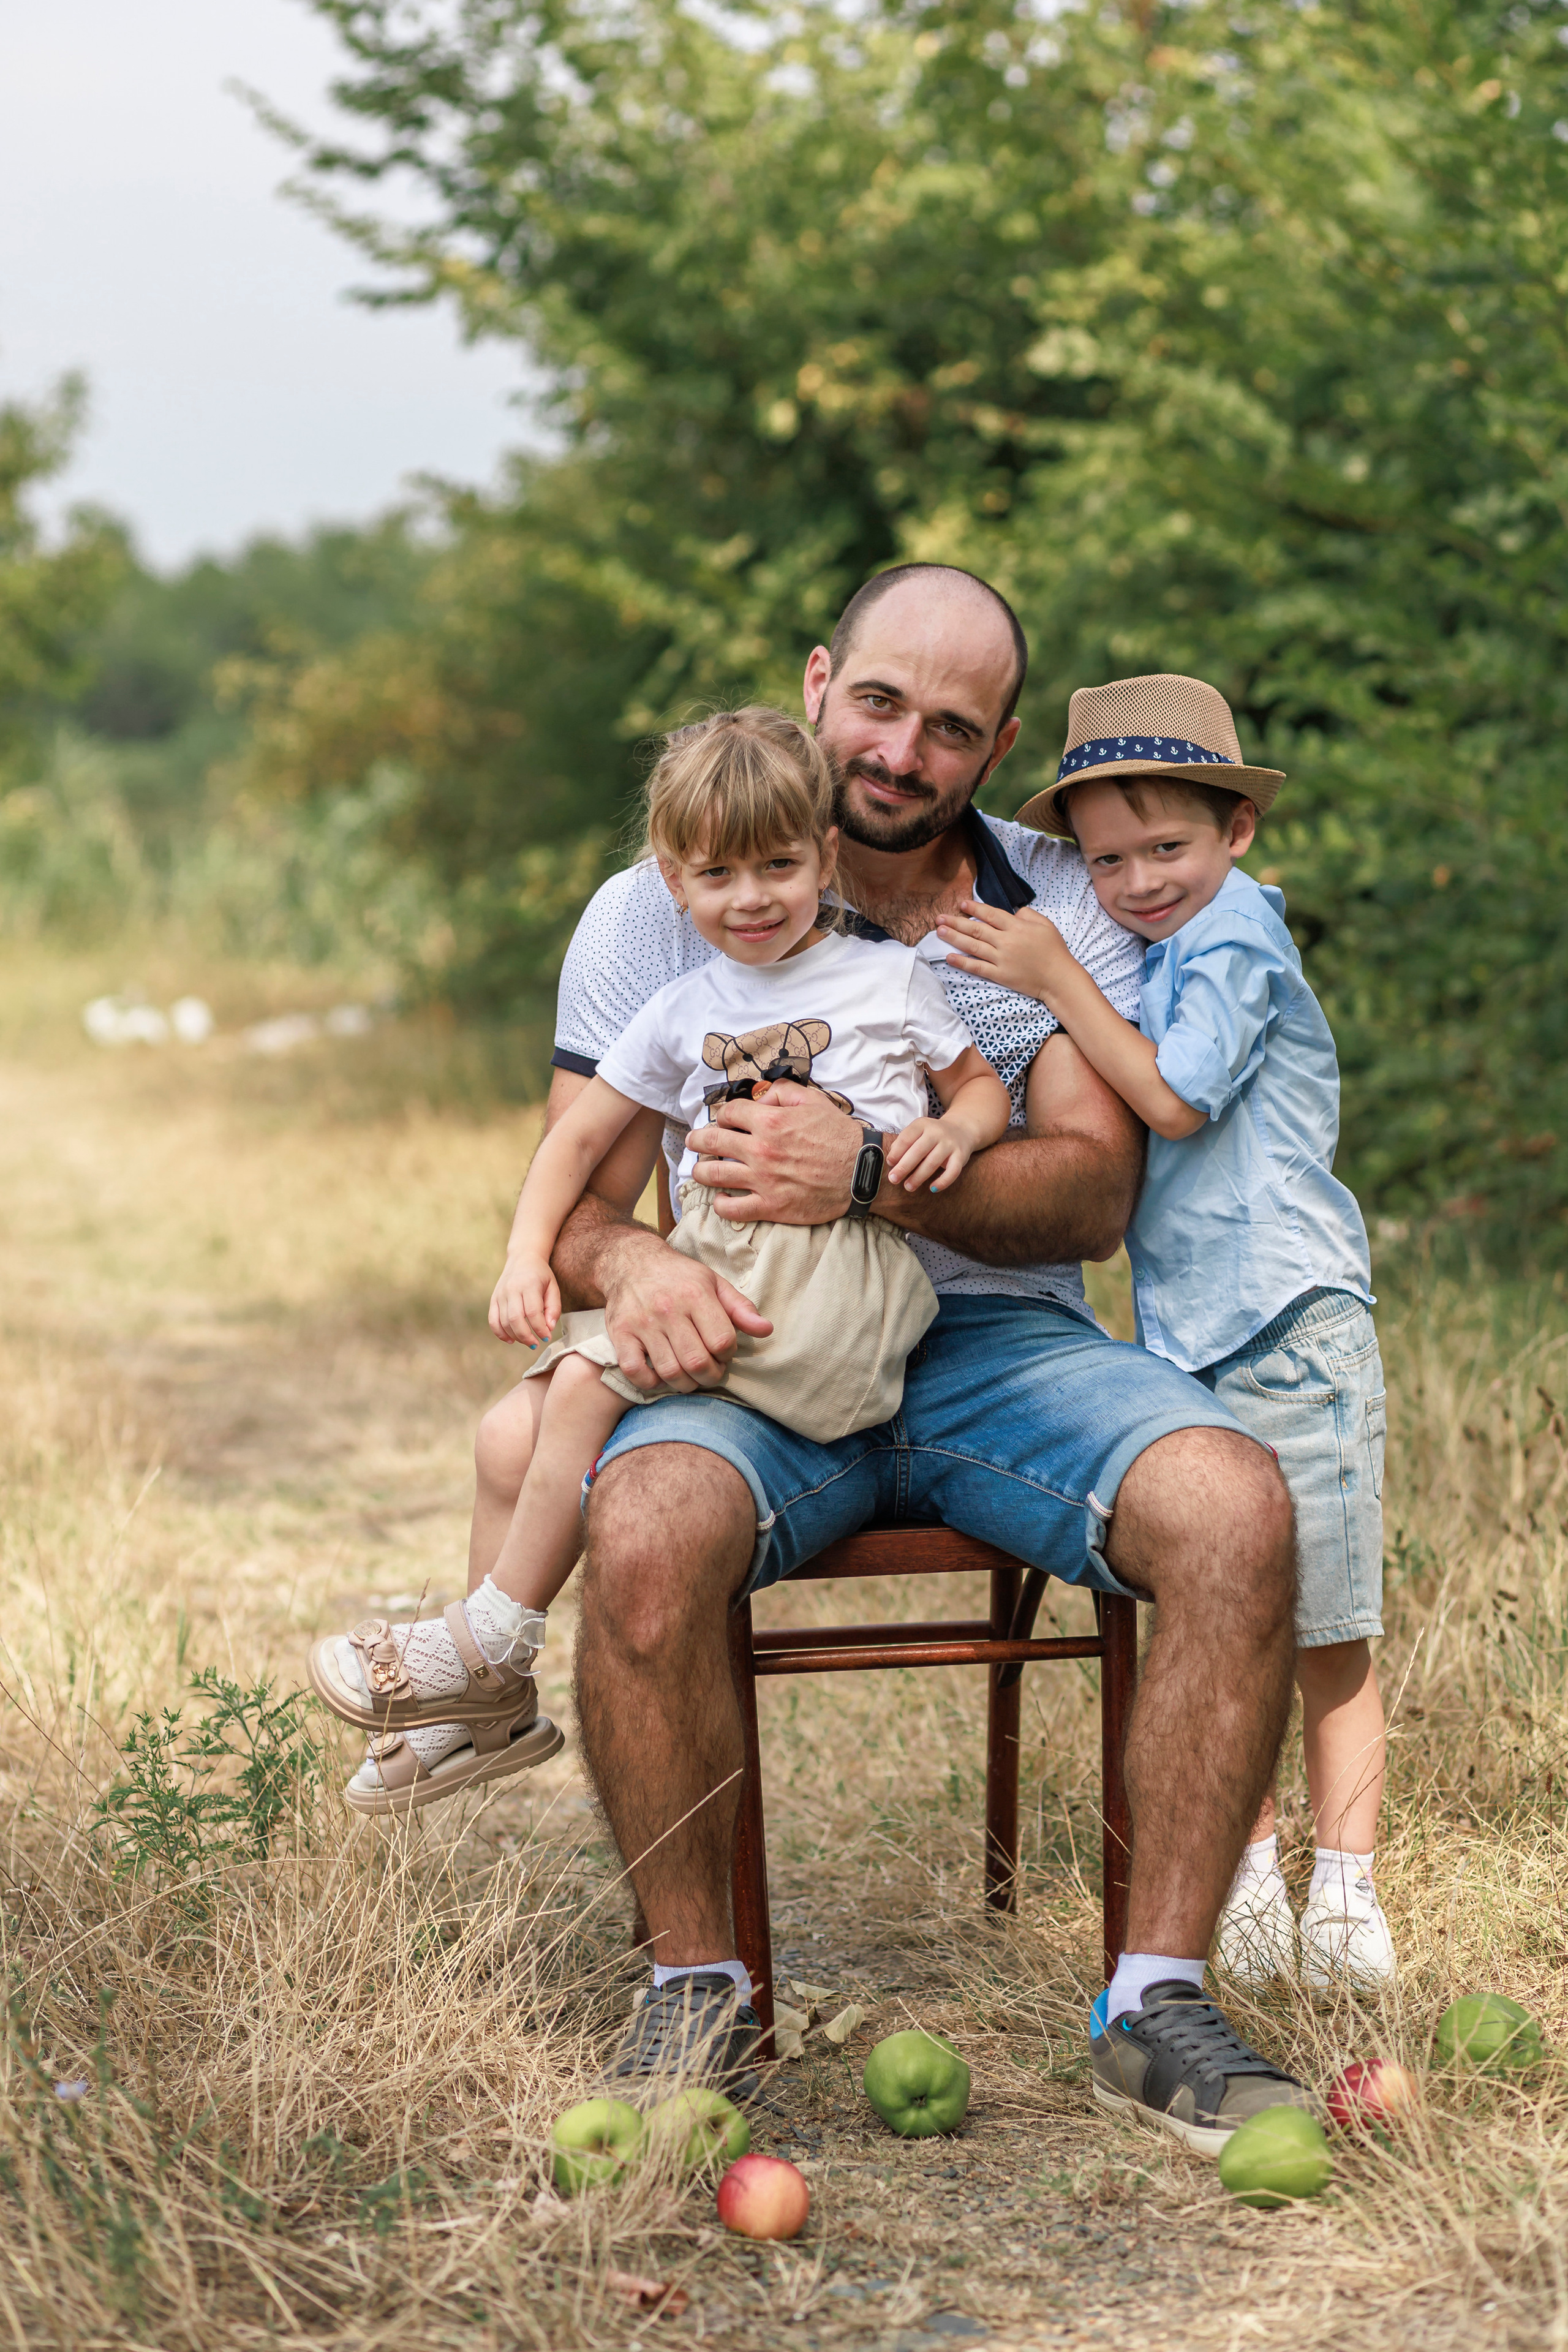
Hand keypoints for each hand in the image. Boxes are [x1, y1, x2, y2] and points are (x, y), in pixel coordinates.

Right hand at [489, 1255, 560, 1345]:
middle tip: (536, 1344)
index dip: (540, 1328)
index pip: (533, 1312)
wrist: (522, 1258)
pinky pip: (492, 1320)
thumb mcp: (553, 1287)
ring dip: (516, 1336)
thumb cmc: (541, 1275)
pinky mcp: (493, 1299)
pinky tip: (511, 1340)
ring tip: (528, 1341)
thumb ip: (553, 1308)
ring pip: (504, 1322)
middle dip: (526, 1336)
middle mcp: (511, 1289)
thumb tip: (548, 1328)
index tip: (546, 1337)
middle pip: (515, 1319)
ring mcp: (500, 1294)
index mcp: (529, 1284)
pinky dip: (500, 1333)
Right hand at [600, 1228, 772, 1390]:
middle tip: (710, 1372)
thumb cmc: (679, 1276)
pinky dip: (650, 1382)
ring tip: (690, 1377)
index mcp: (696, 1294)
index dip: (728, 1355)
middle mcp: (668, 1309)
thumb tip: (766, 1330)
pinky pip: (634, 1371)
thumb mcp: (714, 1283)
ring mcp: (642, 1323)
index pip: (722, 1341)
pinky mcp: (620, 1333)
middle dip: (710, 1376)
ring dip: (685, 1384)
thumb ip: (741, 1308)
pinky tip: (660, 1375)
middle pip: (697, 1362)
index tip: (723, 1353)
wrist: (630, 1262)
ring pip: (669, 1371)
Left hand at [687, 1080, 861, 1222]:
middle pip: (712, 1141)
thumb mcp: (813, 1100)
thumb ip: (782, 1091)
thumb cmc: (838, 1135)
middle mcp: (761, 1149)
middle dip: (697, 1140)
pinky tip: (720, 1198)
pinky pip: (732, 1209)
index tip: (723, 1121)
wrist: (860, 1172)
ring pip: (714, 1175)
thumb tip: (759, 1096)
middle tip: (693, 1142)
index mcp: (770, 1121)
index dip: (723, 1115)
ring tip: (698, 1170)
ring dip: (700, 1171)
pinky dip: (720, 1204)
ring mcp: (763, 1180)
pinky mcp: (771, 1206)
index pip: (729, 1113)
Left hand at [886, 1114, 969, 1192]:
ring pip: (933, 1162)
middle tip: (893, 1179)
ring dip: (919, 1177)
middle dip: (904, 1167)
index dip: (896, 1152)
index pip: (907, 1138)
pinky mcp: (961, 1155)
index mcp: (922, 1125)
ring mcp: (950, 1144)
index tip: (890, 1163)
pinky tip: (932, 1188)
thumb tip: (892, 1160)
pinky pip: (953, 1171)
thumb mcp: (918, 1132)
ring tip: (908, 1186)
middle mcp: (936, 1132)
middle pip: (918, 1151)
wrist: (961, 1130)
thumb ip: (905, 1142)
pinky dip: (943, 1182)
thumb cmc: (933, 1135)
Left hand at [936, 899, 1074, 1004]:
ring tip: (939, 931)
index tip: (961, 904)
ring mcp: (1002, 959)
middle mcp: (1007, 941)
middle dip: (956, 922)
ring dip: (954, 938)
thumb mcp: (1045, 925)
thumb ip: (1027, 915)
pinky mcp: (1000, 975)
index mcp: (1017, 927)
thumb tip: (1013, 911)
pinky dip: (962, 962)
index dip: (974, 908)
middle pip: (976, 929)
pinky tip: (949, 957)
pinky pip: (978, 967)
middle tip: (939, 918)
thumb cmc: (1054, 951)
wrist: (1059, 978)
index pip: (991, 915)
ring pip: (973, 946)